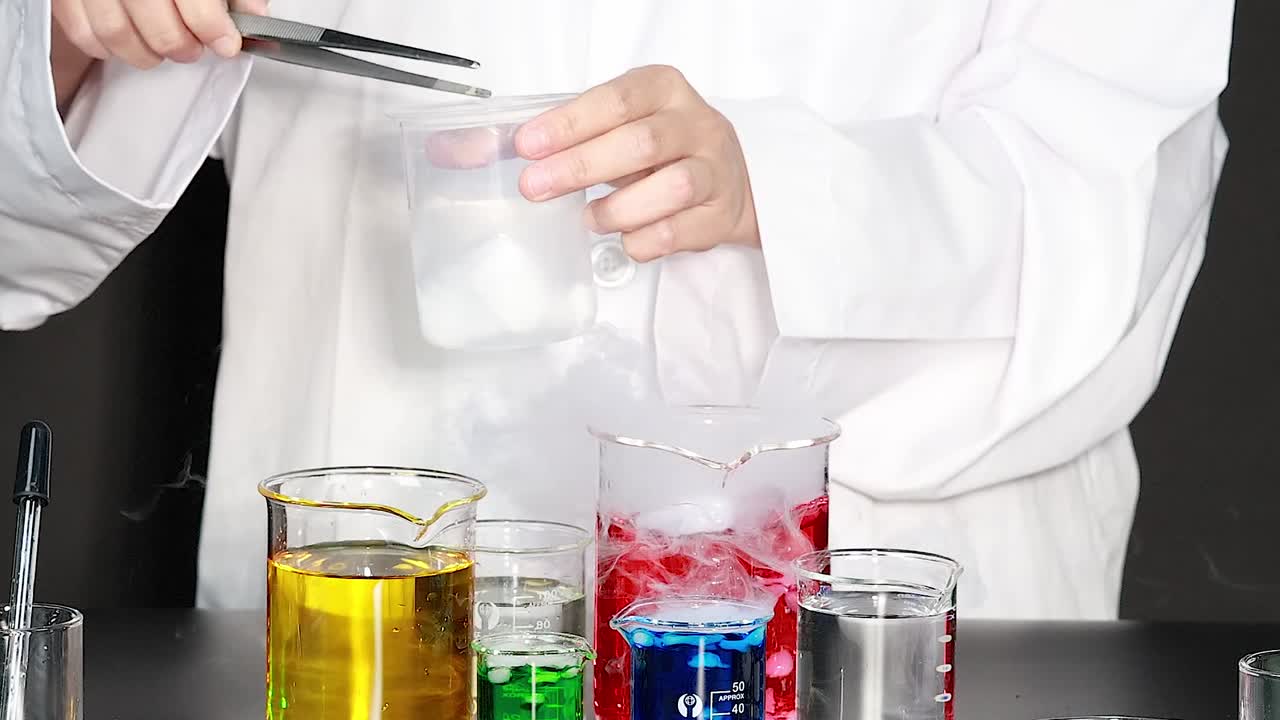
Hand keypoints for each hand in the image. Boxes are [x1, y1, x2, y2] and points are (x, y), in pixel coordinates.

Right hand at [52, 0, 266, 69]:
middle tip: (194, 48)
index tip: (226, 43)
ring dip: (147, 54)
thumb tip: (253, 16)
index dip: (213, 29)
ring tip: (164, 47)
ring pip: (117, 34)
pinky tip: (128, 40)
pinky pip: (82, 31)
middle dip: (182, 47)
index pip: (193, 1)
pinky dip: (106, 47)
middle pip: (157, 26)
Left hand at [514, 65, 759, 261]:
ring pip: (670, 187)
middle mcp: (695, 124)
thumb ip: (558, 136)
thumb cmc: (659, 150)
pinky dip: (643, 240)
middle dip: (581, 167)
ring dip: (618, 208)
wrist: (729, 181)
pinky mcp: (721, 214)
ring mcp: (714, 169)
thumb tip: (469, 151)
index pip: (615, 101)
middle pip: (640, 143)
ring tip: (589, 218)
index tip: (528, 145)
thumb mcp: (614, 127)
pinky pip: (679, 232)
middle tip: (537, 187)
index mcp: (663, 89)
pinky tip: (624, 238)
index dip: (569, 123)